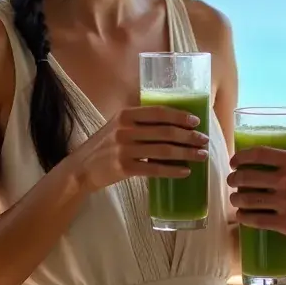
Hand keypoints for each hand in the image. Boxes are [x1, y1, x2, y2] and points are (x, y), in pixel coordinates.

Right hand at [69, 105, 208, 193]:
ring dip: (186, 153)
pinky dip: (172, 170)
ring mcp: (124, 149)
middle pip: (165, 131)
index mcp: (126, 115)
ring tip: (201, 156)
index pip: (159, 112)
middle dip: (189, 136)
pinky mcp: (124, 168)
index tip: (196, 121)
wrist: (81, 168)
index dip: (180, 116)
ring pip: (163, 150)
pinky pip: (154, 169)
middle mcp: (125, 129)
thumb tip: (174, 123)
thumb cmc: (105, 145)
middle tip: (204, 140)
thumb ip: (140, 122)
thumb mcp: (118, 126)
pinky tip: (185, 171)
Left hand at [228, 145, 285, 248]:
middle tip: (232, 182)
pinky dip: (244, 218)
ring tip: (235, 201)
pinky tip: (242, 217)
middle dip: (234, 180)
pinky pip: (256, 220)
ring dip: (236, 200)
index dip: (241, 157)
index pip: (259, 154)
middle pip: (247, 177)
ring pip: (247, 200)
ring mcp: (285, 203)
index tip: (234, 161)